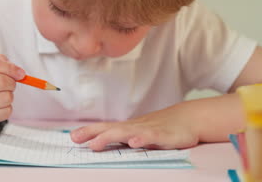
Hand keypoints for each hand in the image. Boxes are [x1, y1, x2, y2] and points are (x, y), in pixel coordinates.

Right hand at [0, 54, 24, 131]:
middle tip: (10, 85)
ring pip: (6, 98)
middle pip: (1, 81)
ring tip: (1, 96)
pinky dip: (6, 109)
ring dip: (9, 96)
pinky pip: (5, 112)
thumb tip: (17, 70)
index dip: (11, 67)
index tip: (19, 73)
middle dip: (12, 83)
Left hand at [70, 103, 199, 150]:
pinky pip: (152, 138)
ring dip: (111, 136)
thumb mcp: (137, 133)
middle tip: (77, 139)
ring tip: (96, 143)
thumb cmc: (159, 127)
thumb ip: (119, 138)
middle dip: (94, 133)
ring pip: (127, 133)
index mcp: (128, 128)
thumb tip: (96, 142)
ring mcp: (149, 130)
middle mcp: (135, 128)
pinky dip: (143, 139)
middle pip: (111, 129)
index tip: (72, 137)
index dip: (89, 132)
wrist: (188, 119)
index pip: (105, 128)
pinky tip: (134, 142)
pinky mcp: (164, 136)